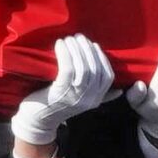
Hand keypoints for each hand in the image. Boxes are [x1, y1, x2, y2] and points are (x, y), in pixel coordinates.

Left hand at [11, 33, 115, 147]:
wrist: (37, 120)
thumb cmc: (57, 105)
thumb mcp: (82, 102)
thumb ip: (101, 97)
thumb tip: (120, 91)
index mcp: (95, 100)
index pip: (108, 76)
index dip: (102, 58)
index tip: (93, 45)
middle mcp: (88, 99)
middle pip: (95, 69)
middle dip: (87, 49)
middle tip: (79, 37)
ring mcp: (75, 96)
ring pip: (83, 68)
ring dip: (76, 49)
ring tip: (69, 39)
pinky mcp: (61, 92)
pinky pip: (68, 68)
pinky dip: (65, 53)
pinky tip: (60, 44)